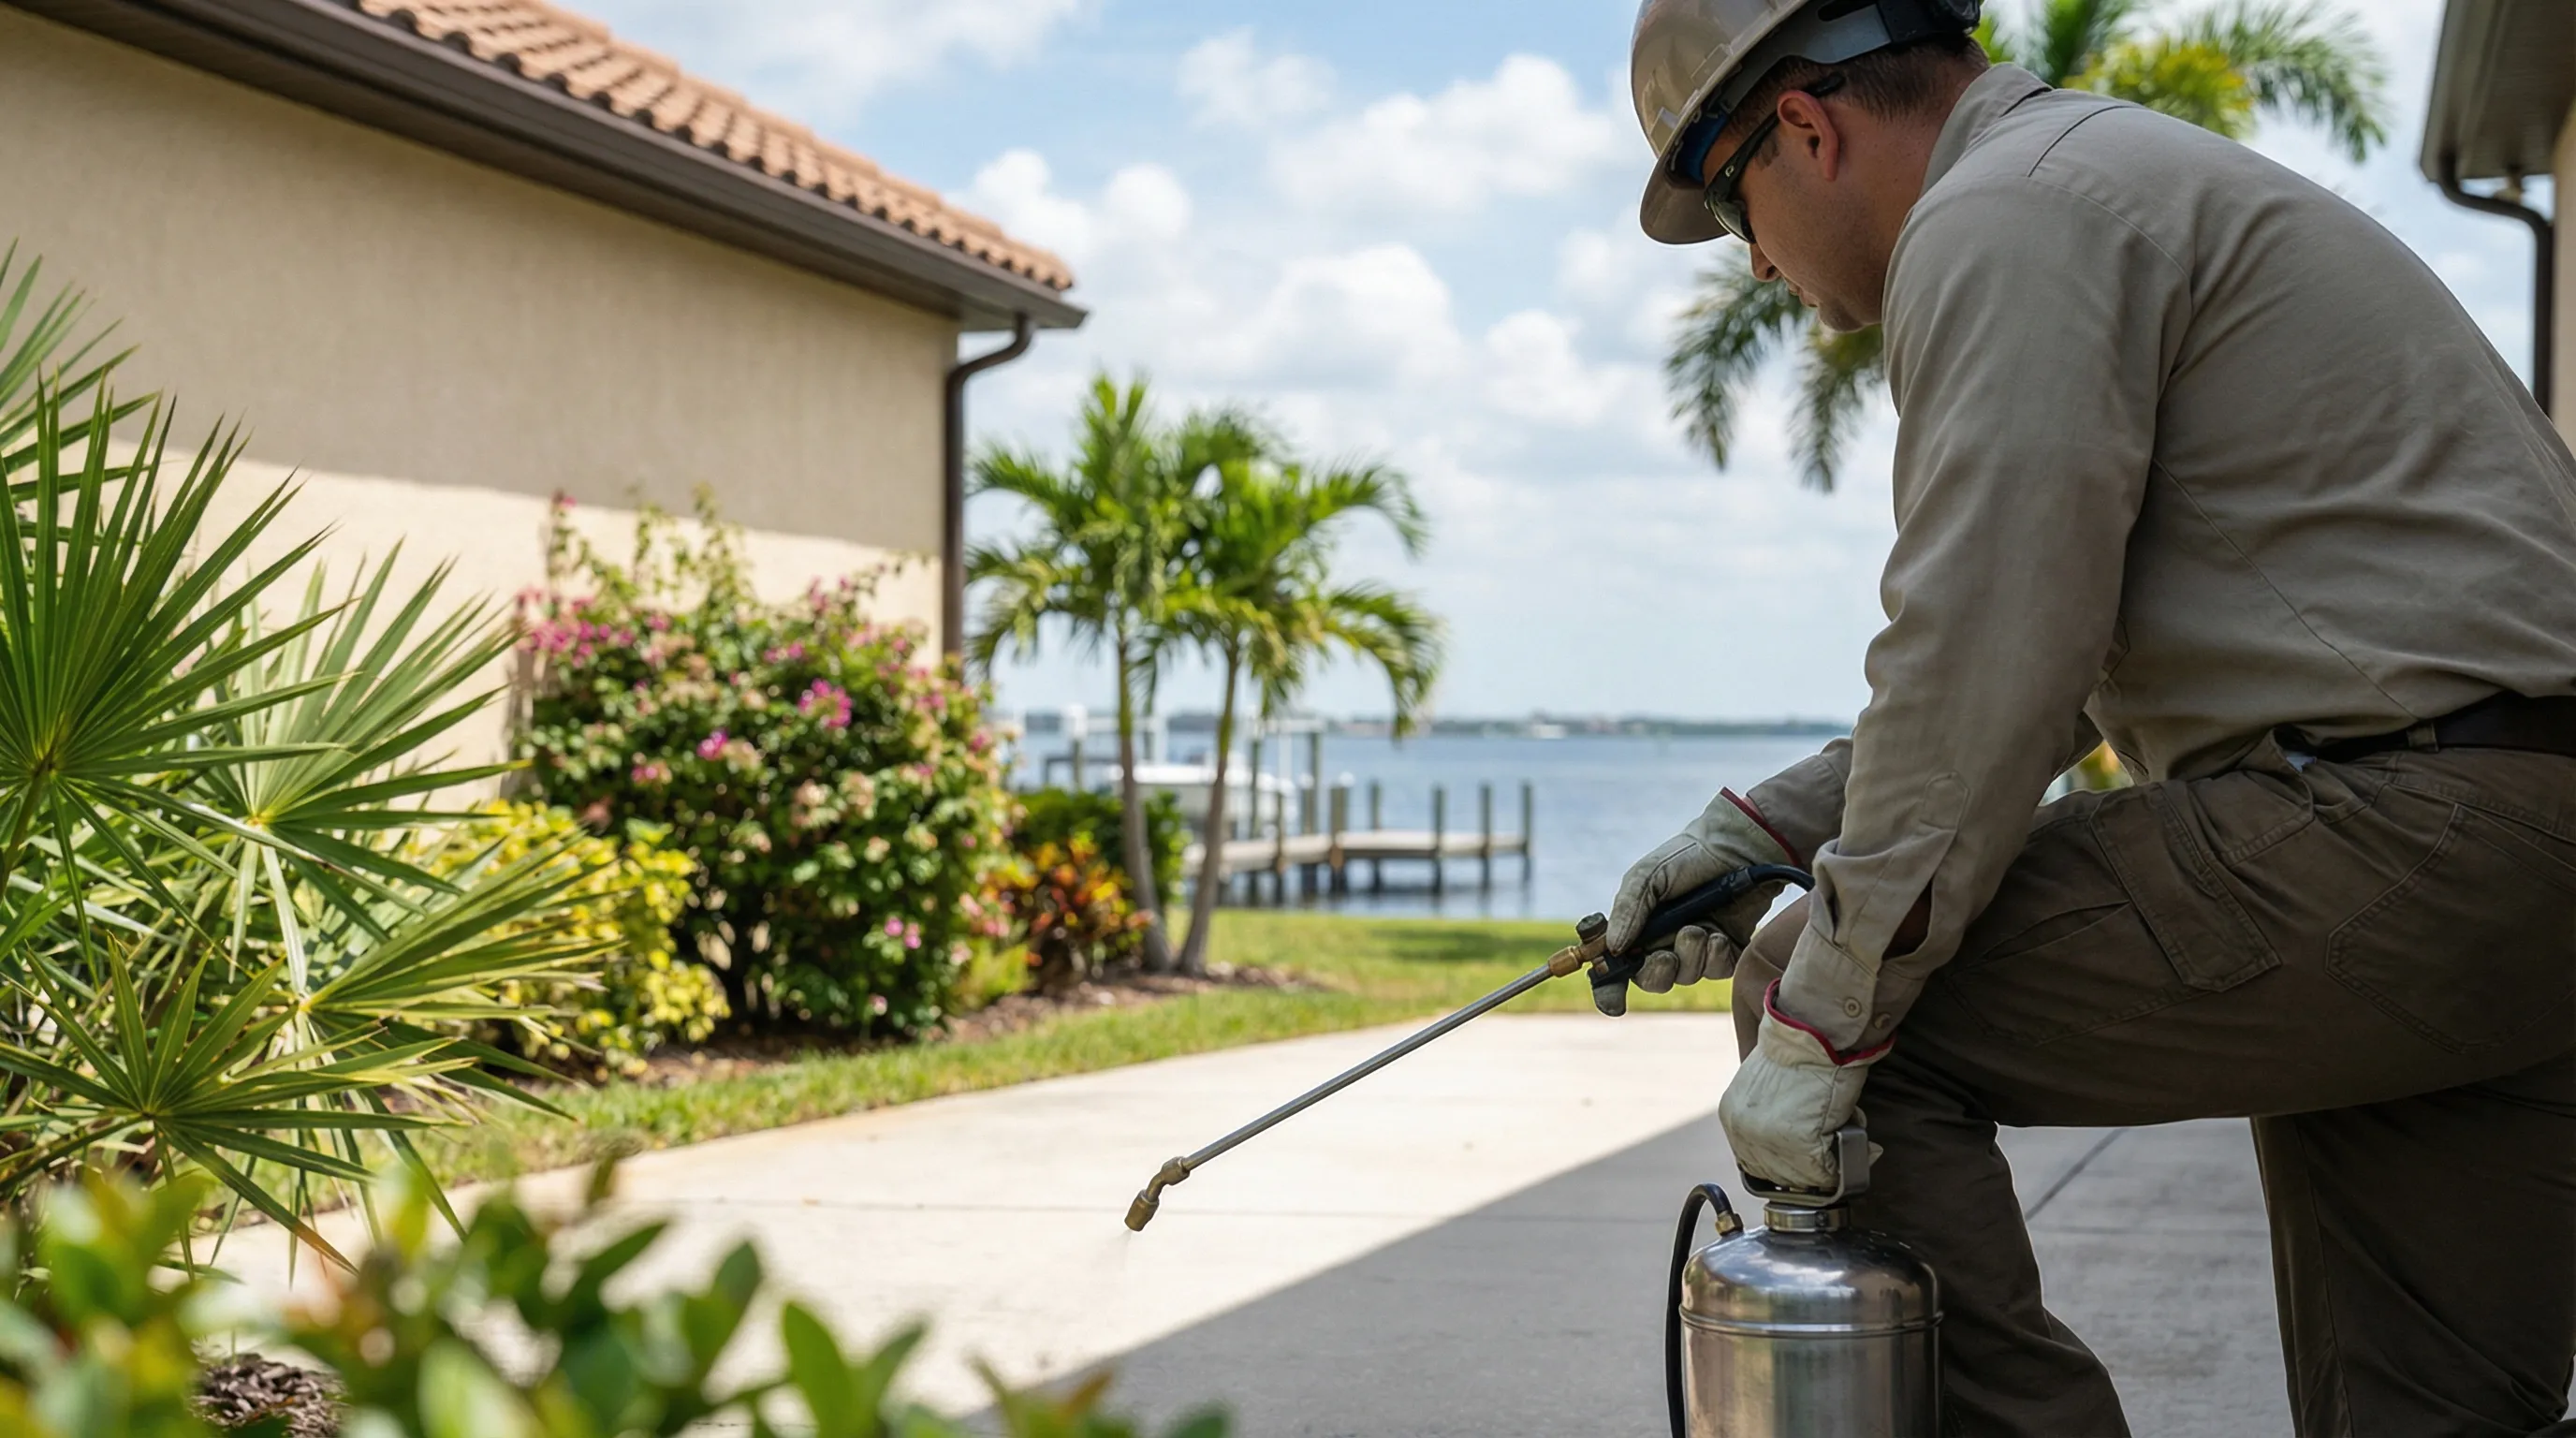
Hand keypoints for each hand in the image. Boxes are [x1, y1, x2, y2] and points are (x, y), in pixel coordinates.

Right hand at [1606, 790, 1792, 999]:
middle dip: (1656, 973)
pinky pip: (1716, 972)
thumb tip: (1614, 948)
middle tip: (1665, 956)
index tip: (1613, 1002)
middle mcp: (1665, 943)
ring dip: (1689, 957)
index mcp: (1638, 928)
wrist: (1736, 849)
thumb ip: (1627, 909)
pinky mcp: (1726, 952)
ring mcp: (1696, 949)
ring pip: (1685, 976)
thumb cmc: (1686, 858)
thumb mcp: (1647, 876)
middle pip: (1651, 980)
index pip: (1616, 969)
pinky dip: (1715, 957)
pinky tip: (1719, 936)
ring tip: (1698, 928)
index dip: (1610, 990)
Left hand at [1718, 983, 1890, 1189]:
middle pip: (1777, 1173)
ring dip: (1827, 1168)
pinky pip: (1825, 1172)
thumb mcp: (1768, 1086)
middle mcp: (1743, 1130)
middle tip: (1833, 1157)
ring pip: (1802, 1177)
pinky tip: (1858, 1147)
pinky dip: (1844, 1165)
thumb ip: (1770, 1116)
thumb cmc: (1804, 1053)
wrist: (1818, 1032)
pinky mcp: (1799, 1142)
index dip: (1787, 1164)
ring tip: (1844, 1144)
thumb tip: (1793, 1147)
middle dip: (1808, 1169)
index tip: (1810, 1162)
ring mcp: (1769, 1138)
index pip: (1755, 1161)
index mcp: (1733, 1115)